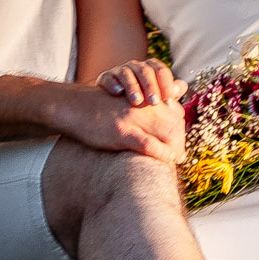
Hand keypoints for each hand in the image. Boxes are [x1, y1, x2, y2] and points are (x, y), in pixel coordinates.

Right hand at [50, 83, 185, 162]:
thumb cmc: (100, 110)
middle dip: (181, 141)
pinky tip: (169, 159)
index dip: (181, 131)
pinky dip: (161, 153)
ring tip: (177, 160)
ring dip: (174, 148)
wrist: (75, 107)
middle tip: (182, 158)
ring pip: (166, 132)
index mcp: (145, 99)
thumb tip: (159, 122)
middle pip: (175, 123)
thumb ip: (143, 111)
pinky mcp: (122, 131)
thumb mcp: (126, 104)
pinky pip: (148, 143)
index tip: (181, 148)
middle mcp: (143, 106)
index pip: (174, 113)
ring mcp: (134, 118)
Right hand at [97, 58, 184, 108]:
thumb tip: (181, 88)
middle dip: (150, 86)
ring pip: (127, 73)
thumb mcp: (156, 99)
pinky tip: (117, 93)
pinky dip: (112, 83)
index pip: (161, 70)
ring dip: (132, 86)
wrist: (113, 107)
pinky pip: (108, 77)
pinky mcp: (105, 78)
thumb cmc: (141, 103)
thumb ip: (169, 93)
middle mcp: (136, 67)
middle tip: (154, 102)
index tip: (169, 99)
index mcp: (151, 69)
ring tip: (136, 101)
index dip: (166, 83)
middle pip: (145, 71)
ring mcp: (120, 71)